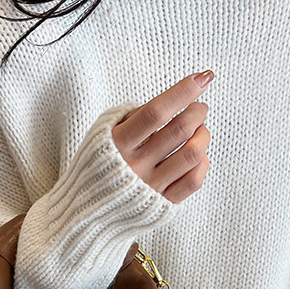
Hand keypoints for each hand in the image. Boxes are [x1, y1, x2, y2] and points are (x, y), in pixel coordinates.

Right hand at [111, 71, 212, 202]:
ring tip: (200, 130)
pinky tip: (198, 154)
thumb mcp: (104, 132)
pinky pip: (193, 181)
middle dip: (197, 111)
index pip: (156, 112)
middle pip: (179, 131)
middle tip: (199, 107)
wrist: (86, 210)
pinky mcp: (162, 205)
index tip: (202, 78)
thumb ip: (134, 116)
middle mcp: (135, 166)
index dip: (182, 92)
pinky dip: (202, 162)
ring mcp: (150, 187)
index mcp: (118, 144)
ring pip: (192, 154)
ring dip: (203, 135)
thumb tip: (173, 101)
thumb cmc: (100, 163)